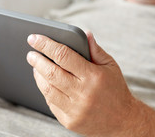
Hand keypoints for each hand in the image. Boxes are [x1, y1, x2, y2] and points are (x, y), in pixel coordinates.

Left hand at [27, 31, 154, 135]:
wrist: (123, 121)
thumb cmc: (116, 89)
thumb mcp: (111, 66)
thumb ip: (95, 50)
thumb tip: (84, 33)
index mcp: (93, 76)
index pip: (63, 55)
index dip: (46, 45)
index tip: (34, 38)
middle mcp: (82, 93)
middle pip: (51, 72)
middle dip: (37, 60)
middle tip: (31, 54)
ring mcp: (74, 109)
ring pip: (47, 89)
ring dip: (38, 75)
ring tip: (36, 66)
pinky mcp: (69, 121)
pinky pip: (50, 103)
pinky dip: (45, 90)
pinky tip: (45, 82)